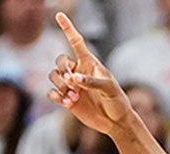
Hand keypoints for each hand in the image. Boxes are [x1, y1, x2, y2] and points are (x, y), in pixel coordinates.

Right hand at [48, 13, 133, 134]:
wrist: (116, 122)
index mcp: (90, 64)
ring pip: (54, 76)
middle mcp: (78, 72)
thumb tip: (73, 78)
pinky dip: (57, 96)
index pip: (77, 43)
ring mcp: (72, 85)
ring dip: (61, 85)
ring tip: (74, 97)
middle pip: (60, 61)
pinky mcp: (66, 99)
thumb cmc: (117, 102)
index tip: (60, 15)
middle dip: (63, 70)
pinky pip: (52, 92)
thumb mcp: (109, 89)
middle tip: (73, 82)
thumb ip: (92, 82)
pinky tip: (69, 103)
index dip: (68, 29)